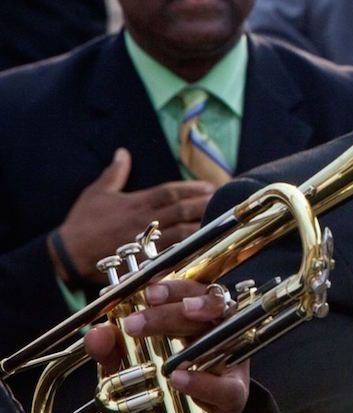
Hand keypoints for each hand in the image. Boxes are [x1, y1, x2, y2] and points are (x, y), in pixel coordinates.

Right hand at [56, 149, 214, 283]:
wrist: (67, 254)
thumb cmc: (82, 222)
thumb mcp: (97, 193)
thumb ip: (115, 173)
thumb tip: (122, 152)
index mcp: (135, 203)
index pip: (169, 192)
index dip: (191, 188)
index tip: (210, 185)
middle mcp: (143, 221)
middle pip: (180, 211)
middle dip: (204, 205)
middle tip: (225, 201)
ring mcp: (145, 242)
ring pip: (180, 232)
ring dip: (202, 226)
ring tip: (222, 221)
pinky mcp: (143, 261)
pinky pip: (170, 256)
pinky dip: (188, 251)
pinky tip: (205, 247)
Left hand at [84, 278, 247, 412]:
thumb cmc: (164, 383)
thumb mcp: (131, 363)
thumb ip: (113, 349)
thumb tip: (96, 334)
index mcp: (196, 314)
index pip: (189, 288)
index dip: (169, 285)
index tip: (143, 290)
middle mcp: (218, 328)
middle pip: (208, 303)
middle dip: (170, 311)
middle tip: (134, 325)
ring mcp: (230, 358)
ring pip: (225, 331)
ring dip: (197, 336)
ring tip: (167, 335)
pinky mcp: (234, 392)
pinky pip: (225, 383)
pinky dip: (201, 381)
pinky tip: (178, 378)